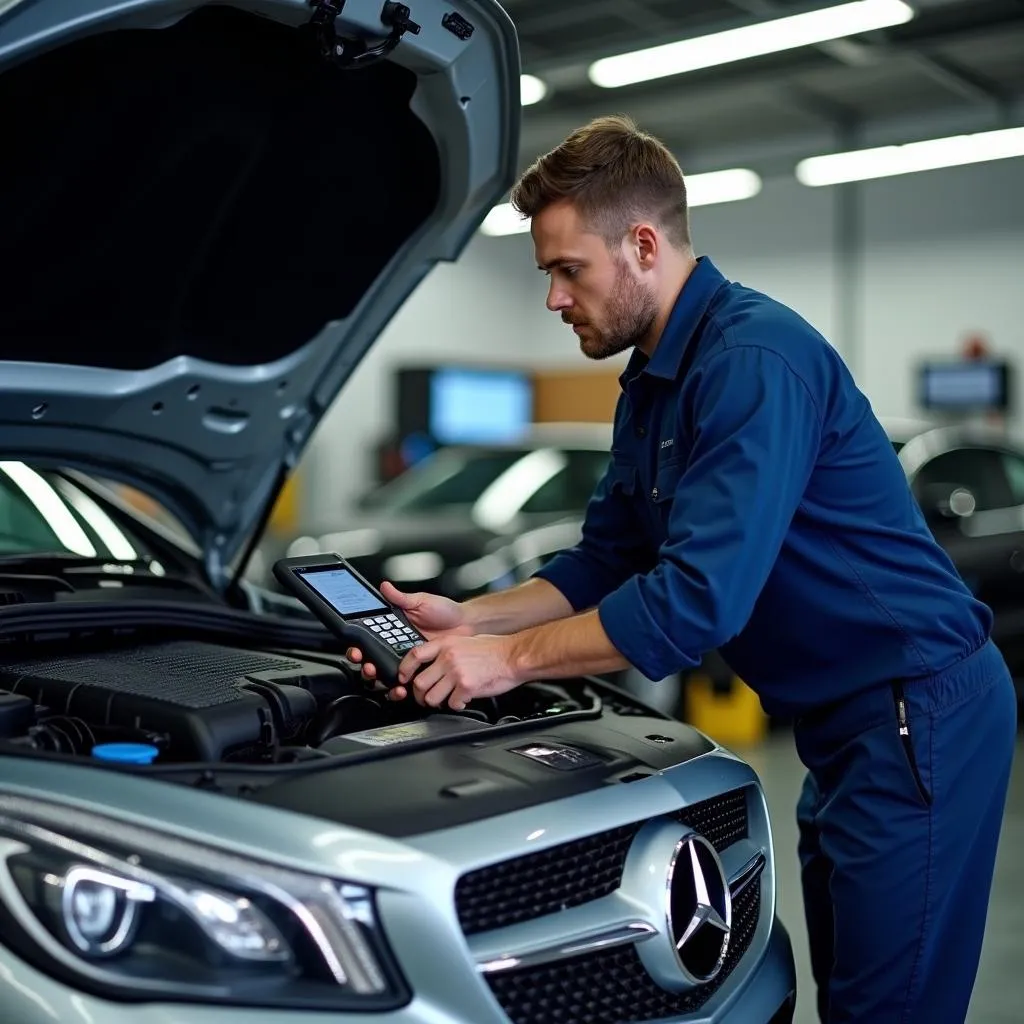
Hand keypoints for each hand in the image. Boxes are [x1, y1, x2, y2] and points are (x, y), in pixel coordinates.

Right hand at [346, 581, 473, 686]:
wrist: (467, 624)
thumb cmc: (445, 611)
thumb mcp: (422, 601)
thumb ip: (401, 598)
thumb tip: (384, 587)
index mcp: (393, 628)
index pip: (369, 639)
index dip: (359, 646)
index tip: (356, 650)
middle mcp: (397, 645)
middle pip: (373, 660)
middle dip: (366, 666)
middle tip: (369, 666)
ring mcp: (408, 660)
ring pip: (387, 674)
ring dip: (381, 680)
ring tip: (383, 678)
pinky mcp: (421, 671)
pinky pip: (407, 683)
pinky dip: (401, 688)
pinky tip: (402, 688)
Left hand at [394, 633, 522, 709]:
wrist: (514, 655)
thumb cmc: (494, 648)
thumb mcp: (464, 640)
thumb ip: (446, 650)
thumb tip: (432, 664)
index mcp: (445, 644)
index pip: (414, 656)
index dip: (405, 670)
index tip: (404, 678)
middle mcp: (448, 658)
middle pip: (419, 683)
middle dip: (420, 695)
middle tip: (425, 698)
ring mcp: (456, 673)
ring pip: (432, 697)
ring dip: (437, 702)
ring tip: (446, 699)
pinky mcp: (466, 687)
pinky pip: (452, 704)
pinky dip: (456, 705)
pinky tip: (463, 699)